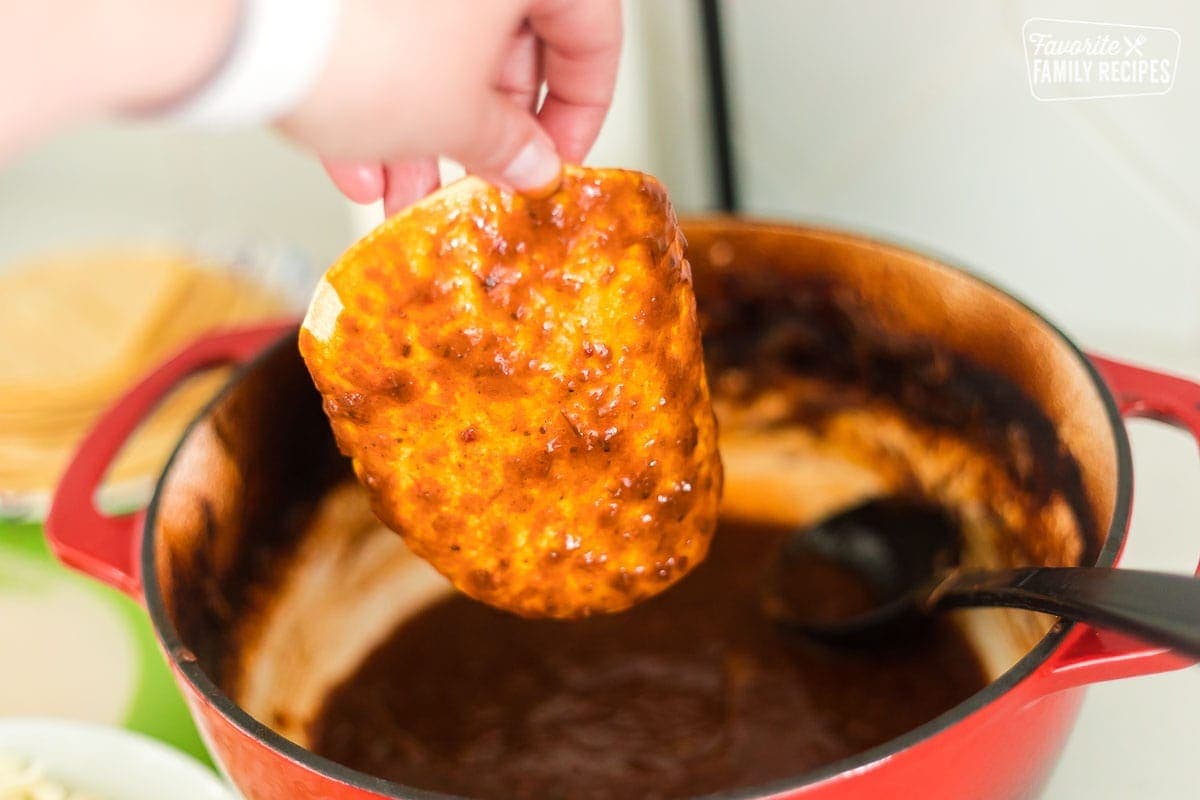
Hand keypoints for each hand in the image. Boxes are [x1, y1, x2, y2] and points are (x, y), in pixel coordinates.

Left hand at [277, 0, 621, 214]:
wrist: (234, 21)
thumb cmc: (360, 43)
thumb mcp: (459, 119)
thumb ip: (511, 146)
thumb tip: (530, 162)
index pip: (590, 33)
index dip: (582, 112)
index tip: (557, 161)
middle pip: (506, 37)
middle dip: (485, 127)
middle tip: (481, 179)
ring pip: (436, 40)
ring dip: (424, 127)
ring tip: (407, 191)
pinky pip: (379, 29)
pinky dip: (373, 92)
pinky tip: (356, 158)